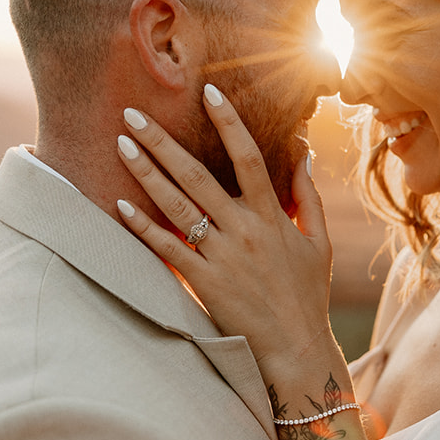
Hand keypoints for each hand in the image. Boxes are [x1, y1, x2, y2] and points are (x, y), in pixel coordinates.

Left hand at [114, 88, 336, 383]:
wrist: (295, 349)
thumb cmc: (306, 296)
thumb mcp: (318, 242)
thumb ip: (308, 195)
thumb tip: (303, 151)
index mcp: (271, 216)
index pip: (249, 157)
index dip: (229, 121)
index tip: (209, 91)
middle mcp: (244, 230)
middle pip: (197, 175)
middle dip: (163, 141)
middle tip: (133, 114)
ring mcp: (222, 256)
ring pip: (177, 206)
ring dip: (146, 173)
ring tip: (122, 145)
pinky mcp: (203, 282)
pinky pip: (167, 248)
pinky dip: (143, 226)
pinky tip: (121, 204)